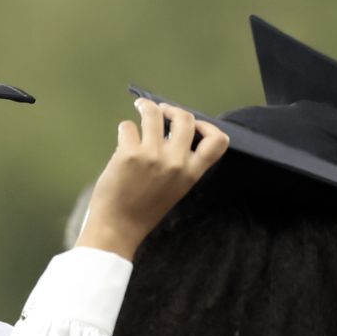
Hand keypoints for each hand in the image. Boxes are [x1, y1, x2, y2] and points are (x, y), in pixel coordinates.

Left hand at [77, 98, 229, 260]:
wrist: (118, 228)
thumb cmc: (144, 209)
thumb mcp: (174, 188)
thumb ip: (180, 163)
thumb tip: (172, 130)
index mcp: (192, 173)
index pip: (218, 141)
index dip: (208, 126)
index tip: (194, 123)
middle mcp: (176, 162)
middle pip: (185, 118)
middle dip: (172, 110)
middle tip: (161, 111)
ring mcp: (153, 156)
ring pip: (154, 114)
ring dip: (146, 107)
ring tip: (141, 107)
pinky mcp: (129, 154)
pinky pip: (128, 127)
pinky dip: (126, 128)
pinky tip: (124, 137)